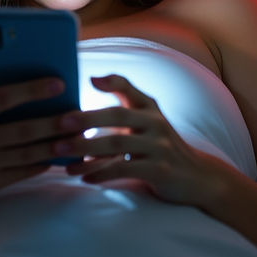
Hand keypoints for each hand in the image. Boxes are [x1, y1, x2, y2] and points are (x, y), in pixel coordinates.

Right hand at [0, 53, 74, 201]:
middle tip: (80, 115)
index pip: (3, 97)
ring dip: (55, 145)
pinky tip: (62, 154)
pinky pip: (23, 173)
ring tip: (79, 135)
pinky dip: (43, 164)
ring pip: (27, 154)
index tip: (60, 83)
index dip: (32, 90)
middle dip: (54, 123)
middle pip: (23, 130)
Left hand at [58, 74, 228, 205]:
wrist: (196, 176)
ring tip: (62, 152)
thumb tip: (92, 80)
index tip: (90, 79)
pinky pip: (125, 169)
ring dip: (86, 148)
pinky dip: (102, 173)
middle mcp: (156, 123)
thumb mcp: (148, 122)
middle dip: (86, 118)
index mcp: (150, 108)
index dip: (112, 82)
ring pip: (118, 144)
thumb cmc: (160, 147)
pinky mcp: (160, 170)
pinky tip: (84, 177)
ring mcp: (159, 147)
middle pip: (118, 116)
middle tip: (59, 122)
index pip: (130, 89)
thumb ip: (123, 106)